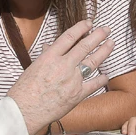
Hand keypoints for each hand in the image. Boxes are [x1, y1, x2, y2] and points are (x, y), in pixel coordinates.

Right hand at [8, 20, 113, 134]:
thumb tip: (50, 46)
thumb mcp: (33, 67)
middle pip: (85, 46)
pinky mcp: (77, 94)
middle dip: (98, 35)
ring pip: (93, 62)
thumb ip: (45, 56)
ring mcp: (72, 80)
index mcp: (50, 56)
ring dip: (104, 51)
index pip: (69, 37)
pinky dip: (102, 79)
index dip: (81, 28)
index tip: (89, 23)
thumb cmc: (24, 90)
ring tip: (111, 43)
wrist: (24, 111)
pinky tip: (106, 75)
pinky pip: (94, 84)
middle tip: (107, 29)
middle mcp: (64, 65)